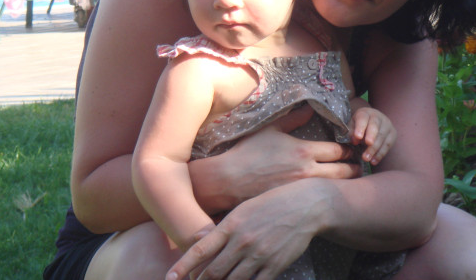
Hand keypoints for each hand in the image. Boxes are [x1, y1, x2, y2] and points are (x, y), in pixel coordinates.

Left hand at [166, 179, 326, 279]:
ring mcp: (258, 255)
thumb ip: (223, 228)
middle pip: (212, 273)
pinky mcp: (274, 266)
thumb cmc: (272, 203)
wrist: (306, 205)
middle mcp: (241, 241)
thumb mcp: (244, 209)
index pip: (199, 250)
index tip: (169, 279)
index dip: (181, 268)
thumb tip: (200, 241)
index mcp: (231, 224)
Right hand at [192, 105, 361, 210]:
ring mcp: (302, 190)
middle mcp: (307, 171)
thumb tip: (310, 108)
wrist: (229, 180)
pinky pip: (318, 200)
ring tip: (349, 181)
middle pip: (343, 172)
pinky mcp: (294, 204)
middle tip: (359, 166)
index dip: (348, 150)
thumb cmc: (249, 151)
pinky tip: (329, 194)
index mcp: (304, 151)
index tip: (351, 149)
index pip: (339, 151)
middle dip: (354, 168)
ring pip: (334, 188)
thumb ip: (294, 118)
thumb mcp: (271, 129)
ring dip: (345, 184)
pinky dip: (328, 196)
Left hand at [350, 106, 396, 165]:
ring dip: (374, 150)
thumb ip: (352, 131)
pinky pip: (388, 145)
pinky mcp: (393, 133)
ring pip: (382, 137)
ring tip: (367, 159)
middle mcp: (378, 116)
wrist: (372, 121)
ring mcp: (387, 124)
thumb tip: (354, 140)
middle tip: (365, 148)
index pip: (363, 118)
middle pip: (375, 127)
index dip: (360, 127)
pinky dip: (381, 154)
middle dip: (370, 138)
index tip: (357, 137)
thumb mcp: (352, 125)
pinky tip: (374, 161)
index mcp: (366, 113)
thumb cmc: (360, 125)